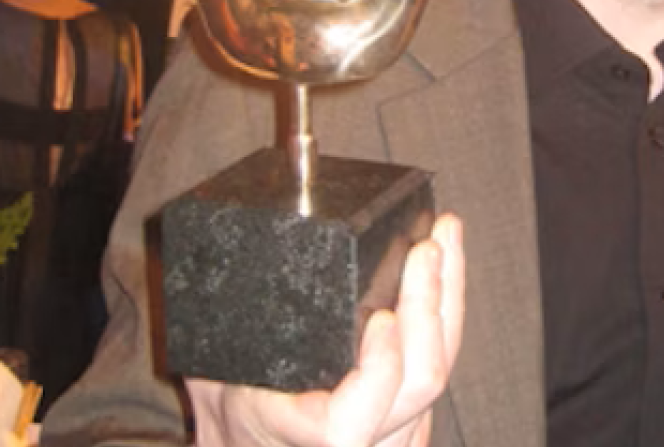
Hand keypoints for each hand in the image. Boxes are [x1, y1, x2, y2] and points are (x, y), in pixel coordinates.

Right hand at [188, 214, 465, 446]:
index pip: (352, 423)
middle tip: (425, 249)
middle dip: (428, 305)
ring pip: (439, 370)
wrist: (248, 434)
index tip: (381, 318)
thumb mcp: (216, 369)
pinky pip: (440, 363)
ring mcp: (395, 432)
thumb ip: (233, 327)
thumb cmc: (230, 397)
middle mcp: (362, 441)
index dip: (377, 371)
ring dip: (447, 297)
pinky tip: (446, 269)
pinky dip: (447, 311)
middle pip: (420, 385)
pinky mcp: (412, 413)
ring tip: (444, 237)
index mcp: (305, 436)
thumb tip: (226, 250)